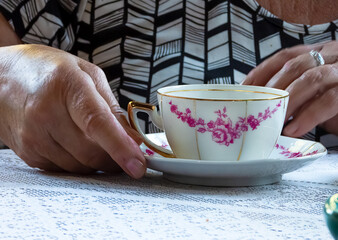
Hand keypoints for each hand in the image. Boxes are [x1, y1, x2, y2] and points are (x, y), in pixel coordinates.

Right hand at [0, 44, 145, 177]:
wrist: (2, 77)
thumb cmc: (48, 70)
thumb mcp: (87, 74)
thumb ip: (112, 107)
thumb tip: (133, 138)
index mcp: (67, 86)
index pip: (97, 123)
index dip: (120, 147)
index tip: (138, 166)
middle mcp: (45, 112)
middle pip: (91, 152)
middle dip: (114, 158)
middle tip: (125, 152)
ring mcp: (33, 136)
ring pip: (79, 166)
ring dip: (96, 160)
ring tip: (94, 140)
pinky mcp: (28, 153)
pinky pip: (64, 169)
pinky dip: (78, 161)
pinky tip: (74, 142)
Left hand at [243, 41, 337, 136]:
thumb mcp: (312, 96)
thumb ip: (292, 95)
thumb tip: (259, 104)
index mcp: (319, 54)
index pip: (284, 56)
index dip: (262, 71)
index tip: (243, 88)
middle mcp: (333, 56)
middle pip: (294, 66)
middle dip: (272, 89)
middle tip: (254, 110)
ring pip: (311, 78)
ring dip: (287, 102)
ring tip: (272, 122)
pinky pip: (330, 100)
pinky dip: (308, 116)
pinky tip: (294, 129)